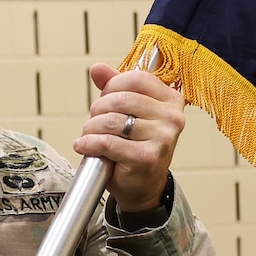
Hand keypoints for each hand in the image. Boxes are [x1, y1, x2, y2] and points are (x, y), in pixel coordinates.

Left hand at [73, 62, 184, 211]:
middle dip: (98, 110)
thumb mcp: (129, 113)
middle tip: (95, 123)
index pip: (136, 78)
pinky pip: (107, 142)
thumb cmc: (135, 147)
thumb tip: (97, 68)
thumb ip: (115, 88)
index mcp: (171, 100)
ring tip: (89, 136)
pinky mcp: (147, 158)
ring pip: (111, 121)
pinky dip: (89, 143)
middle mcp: (172, 118)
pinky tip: (84, 146)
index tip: (105, 100)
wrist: (142, 186)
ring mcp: (162, 138)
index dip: (112, 86)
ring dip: (91, 128)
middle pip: (121, 99)